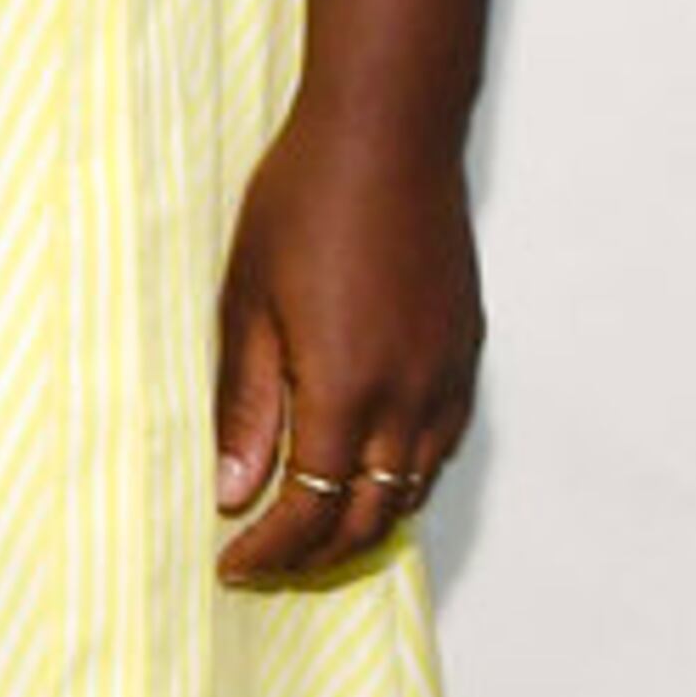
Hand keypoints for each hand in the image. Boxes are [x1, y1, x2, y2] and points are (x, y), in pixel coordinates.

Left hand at [210, 97, 480, 590]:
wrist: (388, 131)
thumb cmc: (304, 201)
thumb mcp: (246, 300)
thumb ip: (244, 403)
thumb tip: (232, 492)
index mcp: (344, 389)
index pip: (309, 510)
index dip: (269, 550)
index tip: (231, 565)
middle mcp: (407, 397)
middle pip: (367, 518)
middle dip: (314, 555)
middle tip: (266, 561)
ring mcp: (444, 376)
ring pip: (410, 489)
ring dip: (360, 522)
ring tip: (310, 528)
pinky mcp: (465, 351)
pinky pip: (440, 446)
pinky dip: (401, 478)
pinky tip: (366, 471)